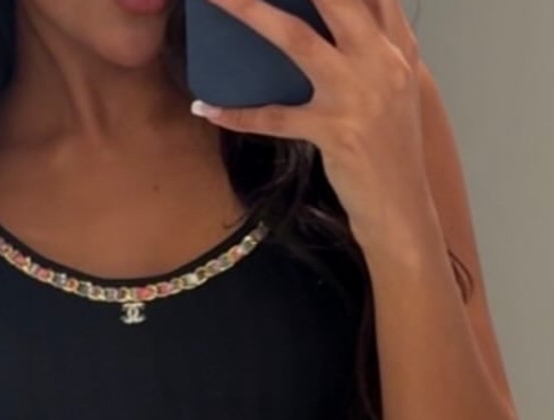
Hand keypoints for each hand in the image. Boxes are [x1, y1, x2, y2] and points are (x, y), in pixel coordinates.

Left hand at [191, 0, 433, 240]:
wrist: (401, 208)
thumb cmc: (391, 151)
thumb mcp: (395, 90)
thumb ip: (375, 48)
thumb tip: (342, 21)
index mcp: (397, 46)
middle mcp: (381, 60)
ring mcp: (358, 96)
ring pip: (298, 41)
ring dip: (253, 13)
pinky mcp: (335, 133)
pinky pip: (275, 118)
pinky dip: (239, 114)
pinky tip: (209, 107)